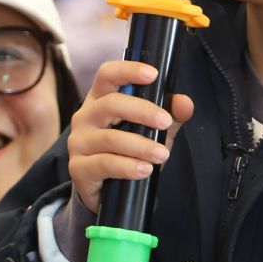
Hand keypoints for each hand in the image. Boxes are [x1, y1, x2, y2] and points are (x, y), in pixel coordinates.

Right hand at [68, 61, 193, 215]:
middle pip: (110, 104)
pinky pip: (104, 164)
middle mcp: (85, 116)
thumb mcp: (153, 131)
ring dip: (140, 146)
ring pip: (110, 138)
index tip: (153, 74)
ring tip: (162, 154)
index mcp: (101, 99)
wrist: (107, 190)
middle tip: (166, 122)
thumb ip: (171, 116)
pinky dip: (128, 167)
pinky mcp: (78, 168)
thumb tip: (184, 103)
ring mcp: (78, 142)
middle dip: (142, 111)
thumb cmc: (129, 151)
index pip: (107, 74)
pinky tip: (145, 170)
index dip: (128, 70)